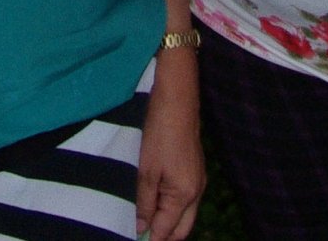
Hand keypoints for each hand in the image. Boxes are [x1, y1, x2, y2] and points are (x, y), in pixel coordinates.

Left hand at [135, 52, 204, 240]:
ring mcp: (197, 181)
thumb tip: (139, 228)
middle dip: (161, 235)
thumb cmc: (160, 133)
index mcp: (184, 195)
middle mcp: (196, 192)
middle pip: (180, 230)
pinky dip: (169, 206)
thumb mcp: (145, 170)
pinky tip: (151, 199)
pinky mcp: (194, 171)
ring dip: (164, 221)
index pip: (166, 231)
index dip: (148, 238)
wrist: (176, 100)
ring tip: (140, 217)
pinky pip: (184, 200)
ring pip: (183, 215)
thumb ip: (143, 202)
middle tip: (137, 232)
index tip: (130, 237)